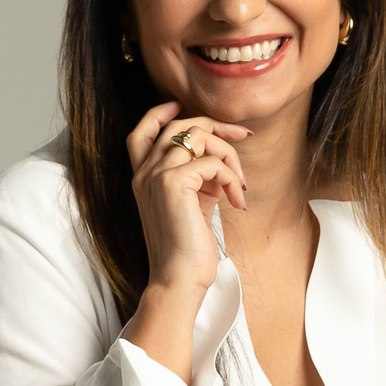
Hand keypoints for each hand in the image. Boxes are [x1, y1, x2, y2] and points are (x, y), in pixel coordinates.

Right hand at [126, 102, 250, 297]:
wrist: (178, 280)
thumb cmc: (188, 250)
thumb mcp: (192, 205)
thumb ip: (198, 179)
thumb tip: (221, 161)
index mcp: (143, 179)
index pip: (142, 132)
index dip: (161, 112)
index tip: (182, 105)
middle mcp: (144, 173)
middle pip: (179, 126)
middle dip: (216, 126)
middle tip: (242, 137)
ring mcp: (156, 176)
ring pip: (199, 137)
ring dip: (230, 156)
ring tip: (240, 185)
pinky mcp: (173, 183)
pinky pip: (212, 162)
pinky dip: (232, 178)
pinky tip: (237, 201)